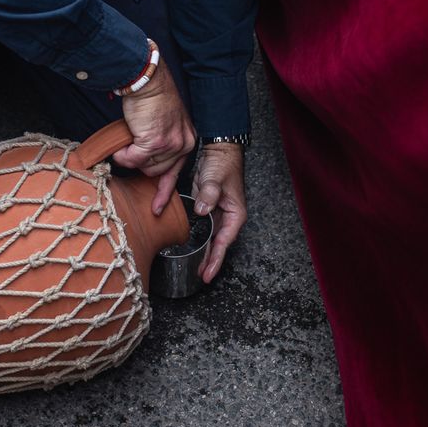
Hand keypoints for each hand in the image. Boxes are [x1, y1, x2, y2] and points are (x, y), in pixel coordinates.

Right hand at [114, 62, 195, 215]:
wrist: (147, 81)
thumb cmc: (151, 98)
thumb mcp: (164, 122)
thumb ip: (160, 144)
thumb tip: (144, 162)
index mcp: (186, 140)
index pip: (176, 172)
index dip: (164, 191)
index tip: (157, 207)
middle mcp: (182, 144)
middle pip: (156, 172)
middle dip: (140, 162)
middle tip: (131, 147)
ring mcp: (169, 145)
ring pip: (144, 168)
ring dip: (131, 157)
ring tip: (128, 139)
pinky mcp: (154, 142)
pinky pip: (132, 160)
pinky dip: (123, 154)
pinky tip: (122, 143)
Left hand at [191, 142, 245, 282]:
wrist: (219, 150)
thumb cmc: (223, 164)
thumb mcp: (216, 179)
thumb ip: (209, 195)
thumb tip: (202, 211)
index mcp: (235, 214)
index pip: (225, 242)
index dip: (216, 259)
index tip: (208, 273)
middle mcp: (228, 217)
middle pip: (219, 245)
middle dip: (211, 261)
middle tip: (201, 277)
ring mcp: (218, 214)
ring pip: (211, 239)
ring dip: (204, 253)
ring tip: (196, 268)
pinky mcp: (208, 209)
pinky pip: (204, 229)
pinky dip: (199, 239)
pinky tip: (191, 247)